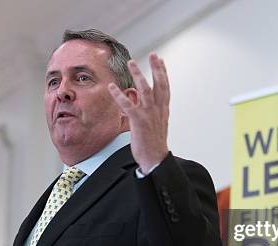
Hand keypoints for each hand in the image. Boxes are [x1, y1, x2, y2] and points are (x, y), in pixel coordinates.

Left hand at [108, 53, 169, 173]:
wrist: (155, 159)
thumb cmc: (154, 144)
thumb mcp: (157, 125)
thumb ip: (152, 111)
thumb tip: (145, 102)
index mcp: (163, 110)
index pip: (165, 87)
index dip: (163, 73)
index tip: (161, 61)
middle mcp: (157, 110)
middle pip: (159, 84)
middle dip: (156, 68)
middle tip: (154, 55)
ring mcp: (148, 114)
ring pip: (144, 90)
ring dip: (138, 75)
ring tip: (132, 63)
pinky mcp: (138, 121)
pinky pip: (127, 105)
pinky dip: (119, 95)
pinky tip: (112, 87)